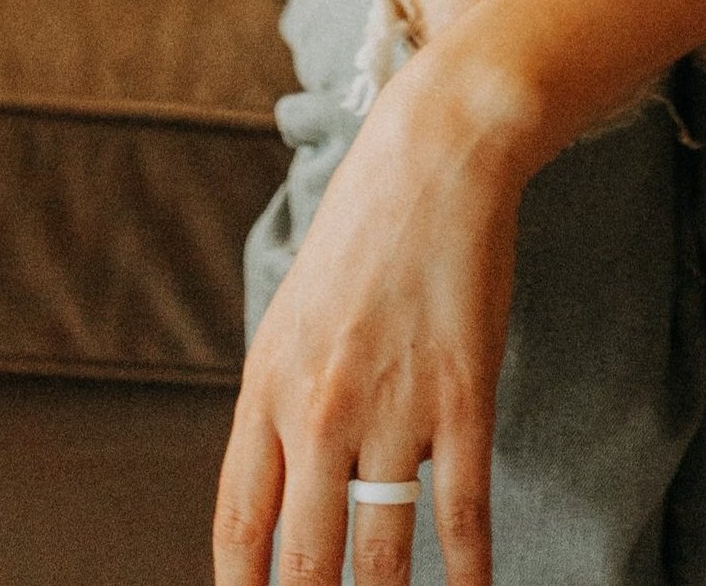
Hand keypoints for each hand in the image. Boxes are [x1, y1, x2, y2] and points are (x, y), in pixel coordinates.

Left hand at [212, 60, 527, 585]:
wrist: (434, 160)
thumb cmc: (362, 237)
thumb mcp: (292, 319)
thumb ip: (282, 411)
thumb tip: (277, 506)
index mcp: (267, 387)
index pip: (240, 528)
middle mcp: (319, 408)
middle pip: (306, 561)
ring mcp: (393, 407)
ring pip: (381, 554)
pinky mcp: (461, 397)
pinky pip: (460, 513)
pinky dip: (465, 574)